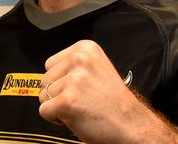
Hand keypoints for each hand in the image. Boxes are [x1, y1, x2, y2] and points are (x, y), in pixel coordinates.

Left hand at [38, 40, 177, 143]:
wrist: (134, 127)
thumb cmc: (115, 103)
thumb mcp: (97, 69)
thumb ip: (73, 66)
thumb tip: (49, 70)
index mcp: (86, 49)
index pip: (50, 64)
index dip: (61, 80)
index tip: (81, 87)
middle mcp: (79, 60)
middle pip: (44, 79)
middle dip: (58, 93)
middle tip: (83, 100)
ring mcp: (73, 80)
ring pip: (43, 95)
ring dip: (58, 106)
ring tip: (82, 107)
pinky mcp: (67, 101)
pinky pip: (44, 111)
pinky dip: (56, 119)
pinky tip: (77, 116)